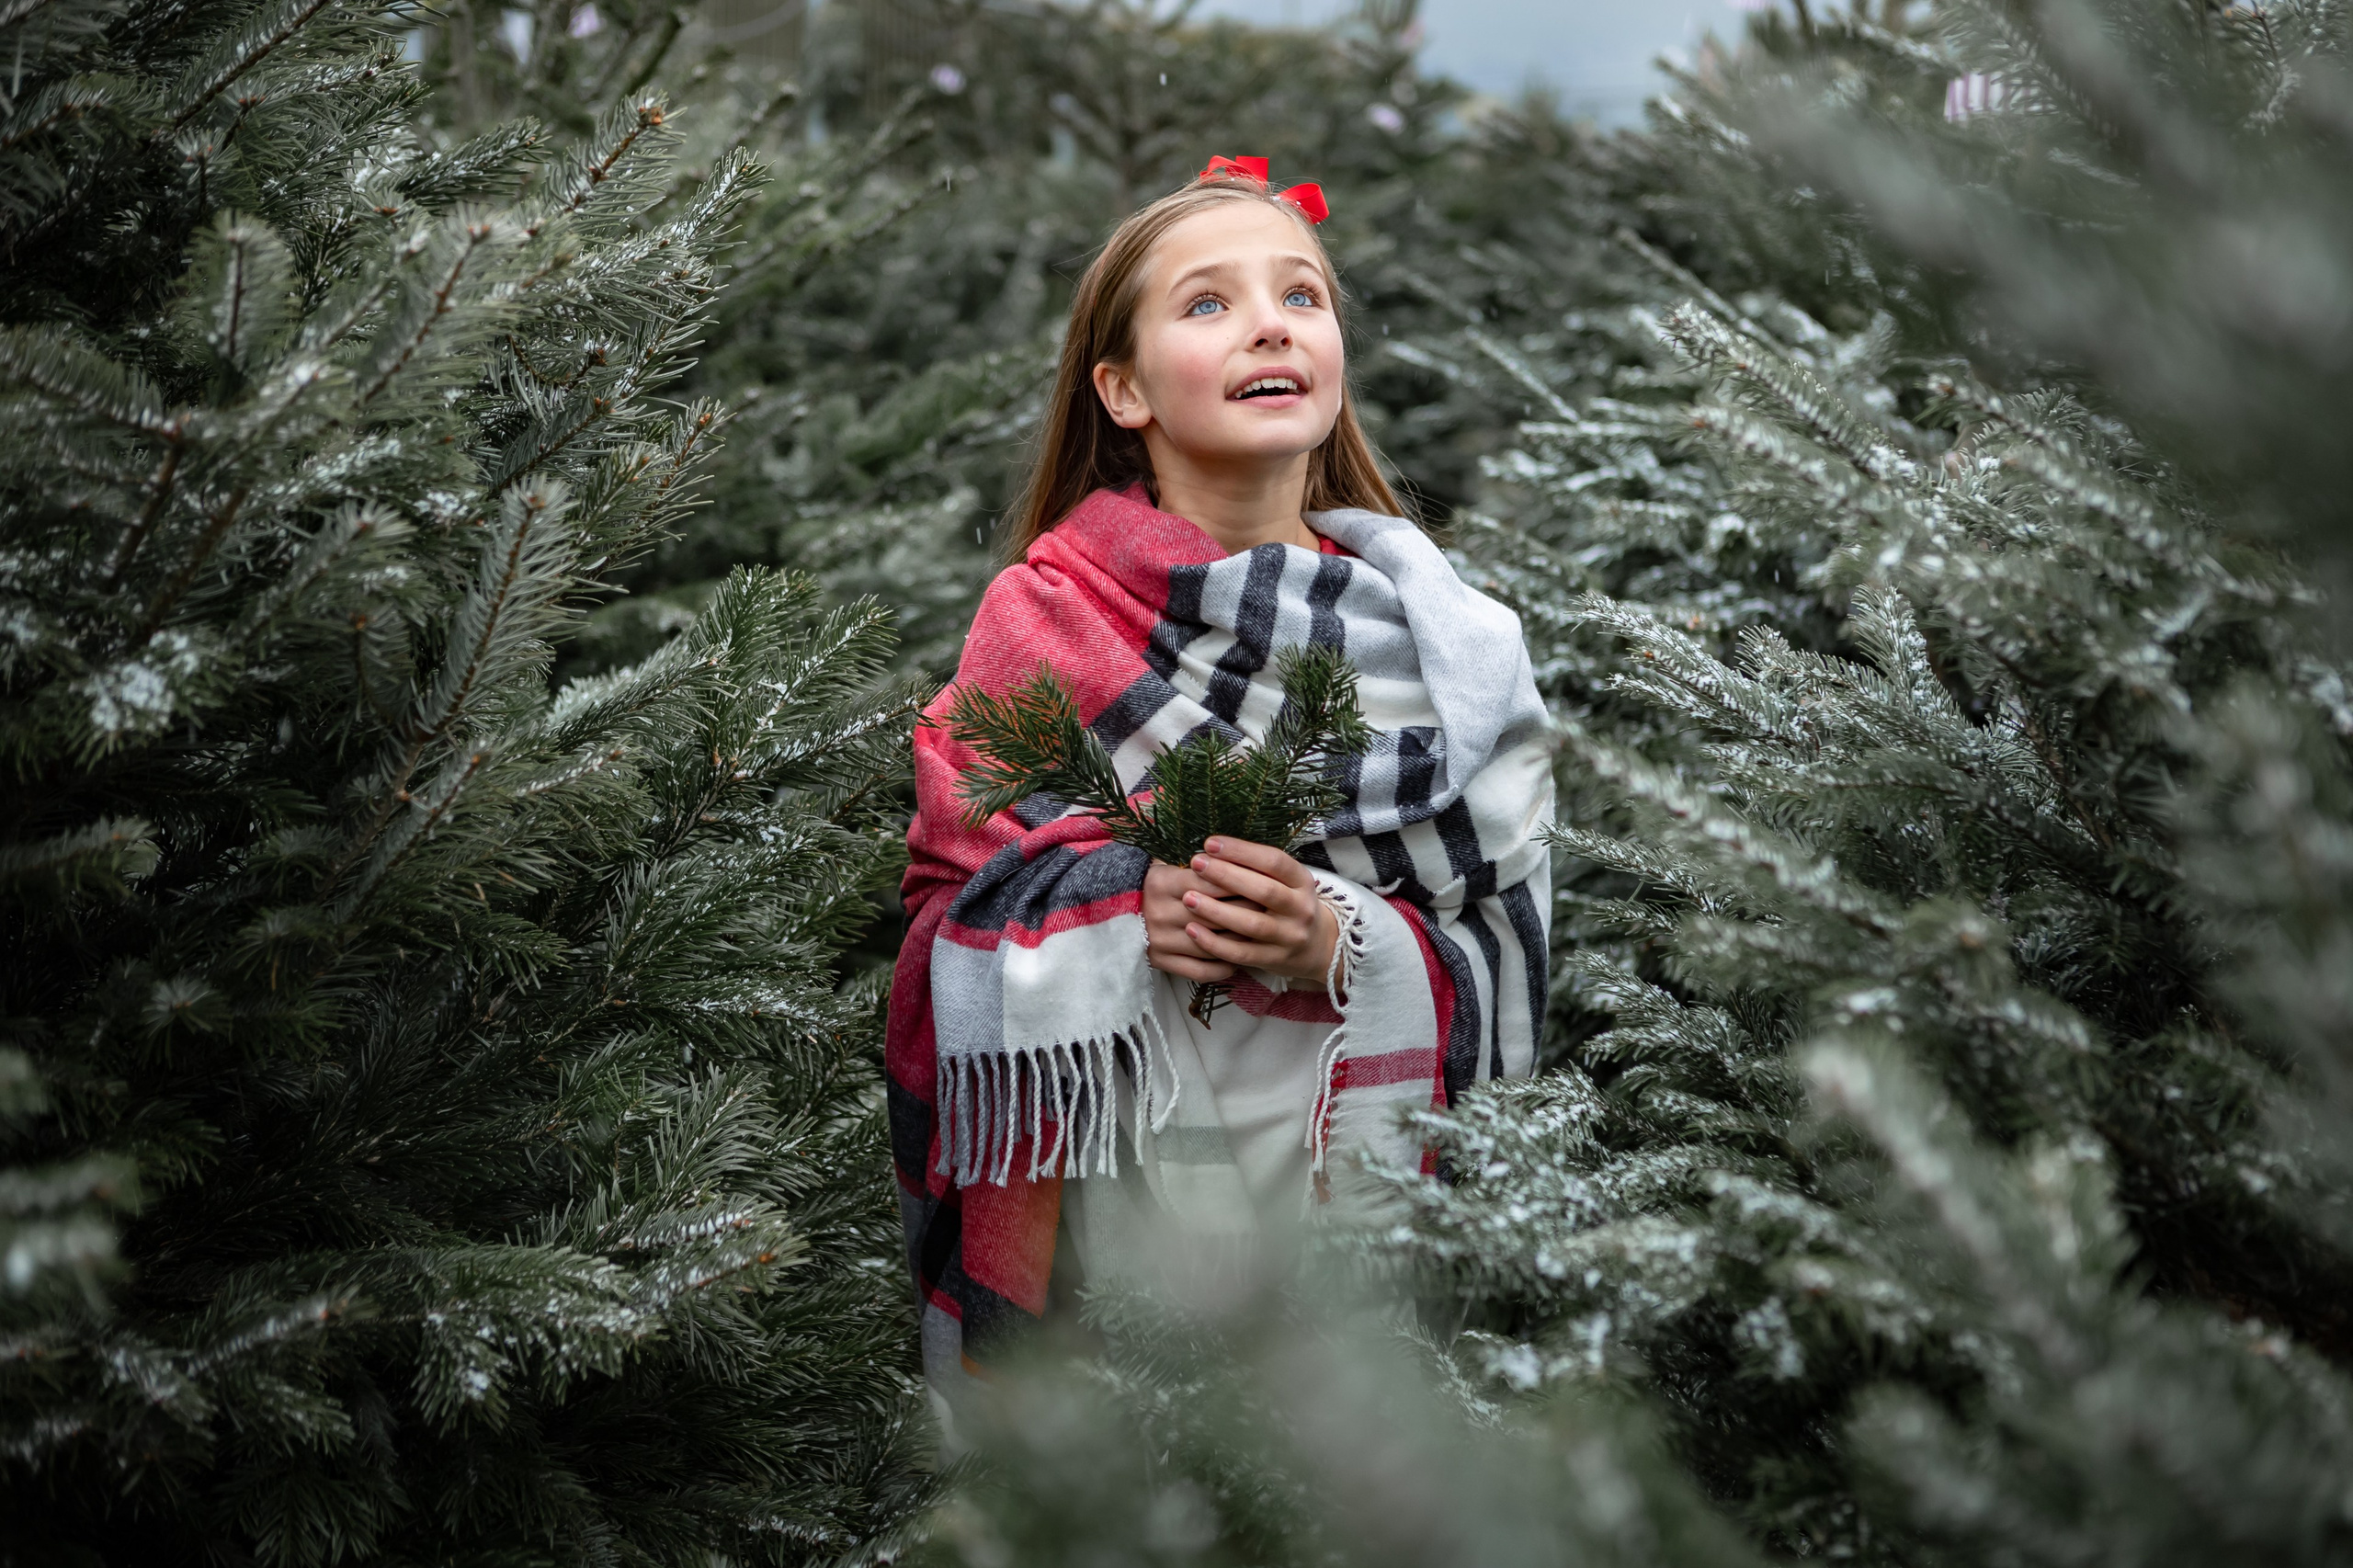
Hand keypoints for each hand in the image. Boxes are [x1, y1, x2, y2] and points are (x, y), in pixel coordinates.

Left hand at [1144, 837, 1336, 986]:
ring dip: (1217, 911)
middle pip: (1264, 891)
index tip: (1210, 843)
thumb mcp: (1287, 882)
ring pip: (1251, 924)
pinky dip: (1215, 943)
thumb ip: (1258, 869)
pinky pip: (1241, 953)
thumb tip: (1212, 850)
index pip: (1274, 861)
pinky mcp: (1274, 960)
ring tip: (1188, 897)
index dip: (1242, 851)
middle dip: (1227, 875)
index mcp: (1302, 881)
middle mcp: (1300, 909)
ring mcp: (1289, 937)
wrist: (1318, 947)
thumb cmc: (1289, 905)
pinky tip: (1193, 931)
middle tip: (1196, 863)